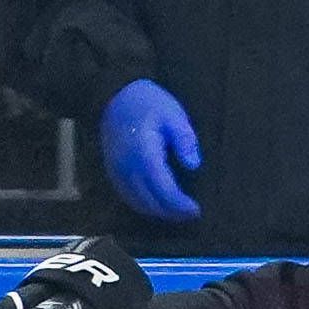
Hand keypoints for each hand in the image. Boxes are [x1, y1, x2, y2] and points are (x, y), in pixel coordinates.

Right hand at [100, 78, 200, 222]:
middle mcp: (128, 169)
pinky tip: (157, 203)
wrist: (115, 95)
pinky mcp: (112, 171)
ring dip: (157, 211)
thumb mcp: (174, 115)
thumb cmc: (148, 102)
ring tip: (176, 212)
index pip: (164, 190)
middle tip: (190, 213)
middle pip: (150, 202)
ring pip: (137, 203)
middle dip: (171, 212)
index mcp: (145, 155)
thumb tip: (193, 166)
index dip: (180, 205)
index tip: (196, 209)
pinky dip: (143, 204)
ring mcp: (117, 172)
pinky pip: (127, 196)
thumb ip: (185, 140)